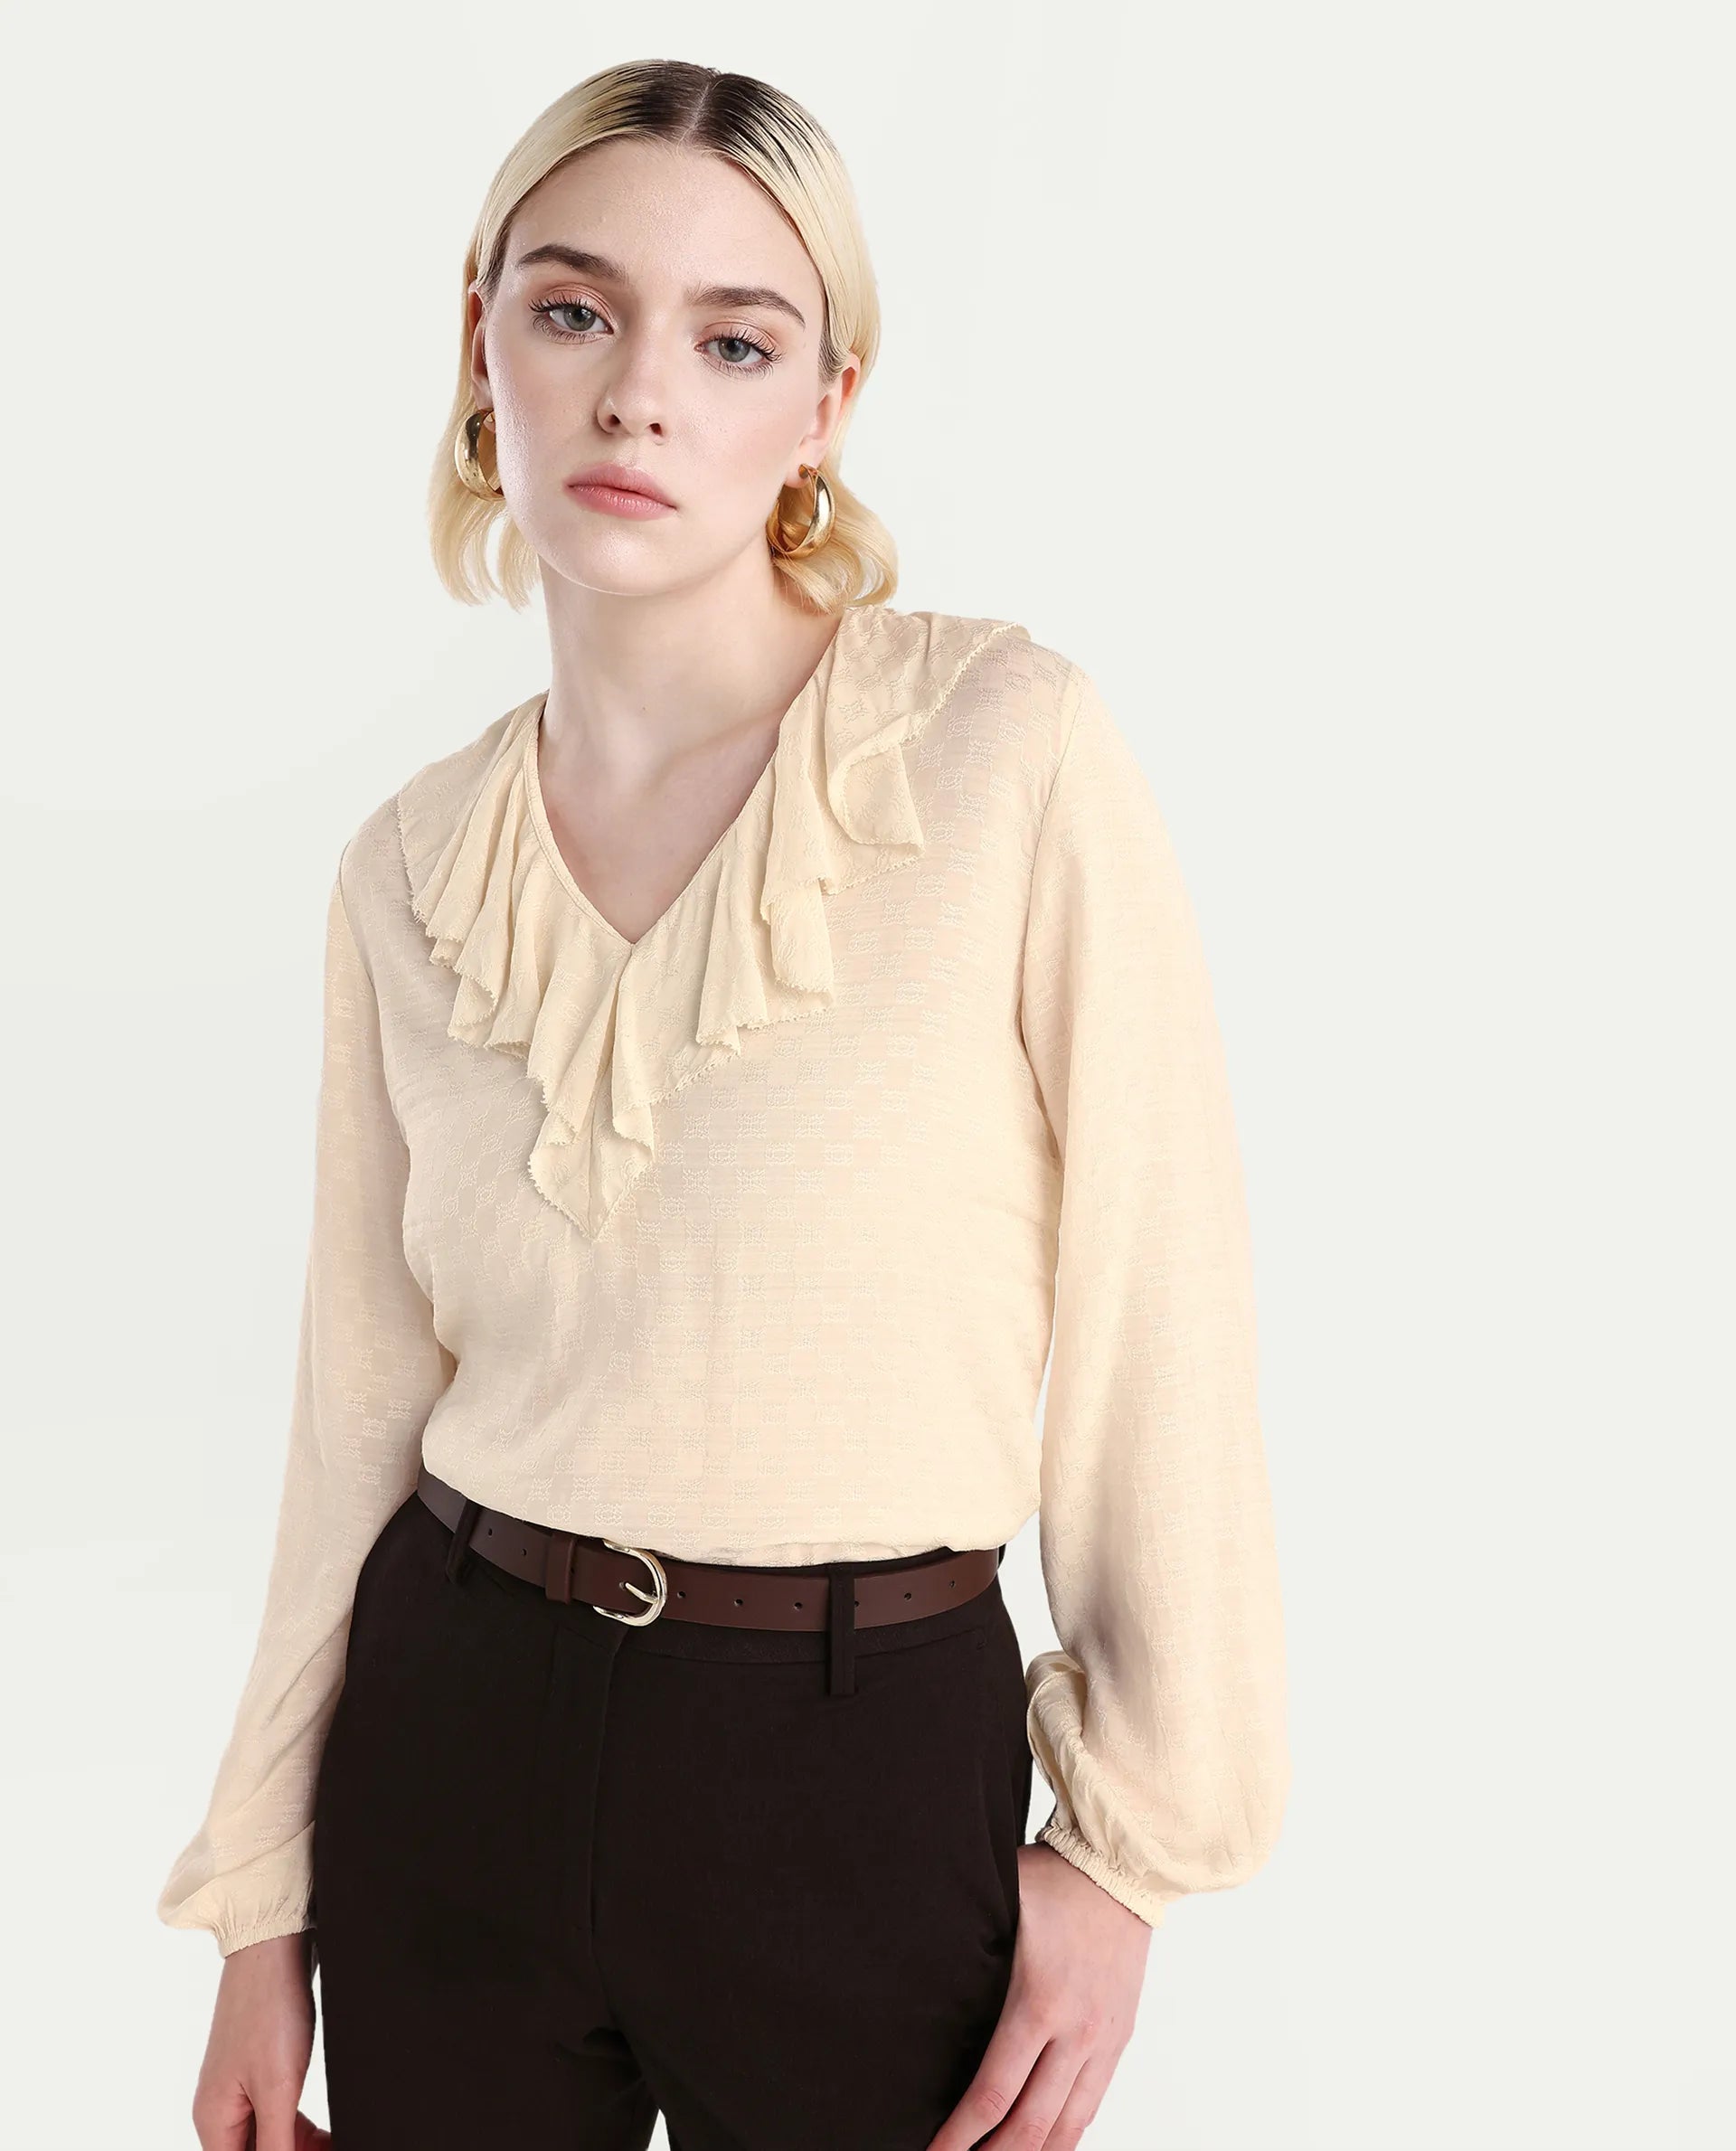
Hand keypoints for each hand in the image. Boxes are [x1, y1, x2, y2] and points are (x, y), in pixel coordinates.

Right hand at [190, 1929, 329, 2149]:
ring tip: (329, 2141)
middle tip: (328, 2146)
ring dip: (298, 2146)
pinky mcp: (258, 2069)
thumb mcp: (278, 2089)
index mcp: (214, 2121)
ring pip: (267, 2138)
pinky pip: (274, 2114)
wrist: (273, 1946)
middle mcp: (220, 2109)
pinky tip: (320, 2131)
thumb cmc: (269, 2010)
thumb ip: (276, 2142)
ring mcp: (238, 2088)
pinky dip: (297, 2127)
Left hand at [925, 1841, 1150, 2149]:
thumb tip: (910, 1956)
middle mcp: (1075, 2032)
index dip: (961, 2134)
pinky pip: (1092, 2104)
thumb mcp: (1000, 1903)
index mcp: (1038, 2003)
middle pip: (1031, 2125)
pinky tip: (1044, 2145)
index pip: (994, 2092)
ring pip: (1067, 2127)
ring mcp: (1102, 2040)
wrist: (1123, 1870)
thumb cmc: (1054, 1881)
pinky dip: (1066, 2135)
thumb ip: (964, 1941)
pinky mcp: (1119, 2039)